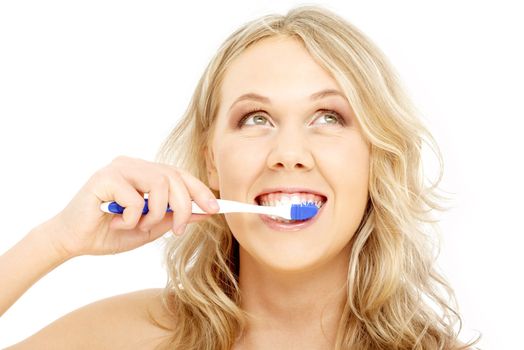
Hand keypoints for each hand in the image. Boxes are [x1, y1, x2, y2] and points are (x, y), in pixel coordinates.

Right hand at [44, 156, 218, 257]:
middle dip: (183, 207)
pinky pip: (136, 198)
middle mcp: (134, 165)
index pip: (180, 175)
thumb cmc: (111, 232)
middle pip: (174, 177)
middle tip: (178, 230)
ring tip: (139, 226)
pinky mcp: (105, 177)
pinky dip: (132, 218)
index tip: (216, 207)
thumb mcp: (151, 227)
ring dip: (156, 213)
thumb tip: (205, 211)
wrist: (74, 241)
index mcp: (145, 173)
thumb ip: (175, 217)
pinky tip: (117, 223)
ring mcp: (119, 168)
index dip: (200, 190)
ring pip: (160, 184)